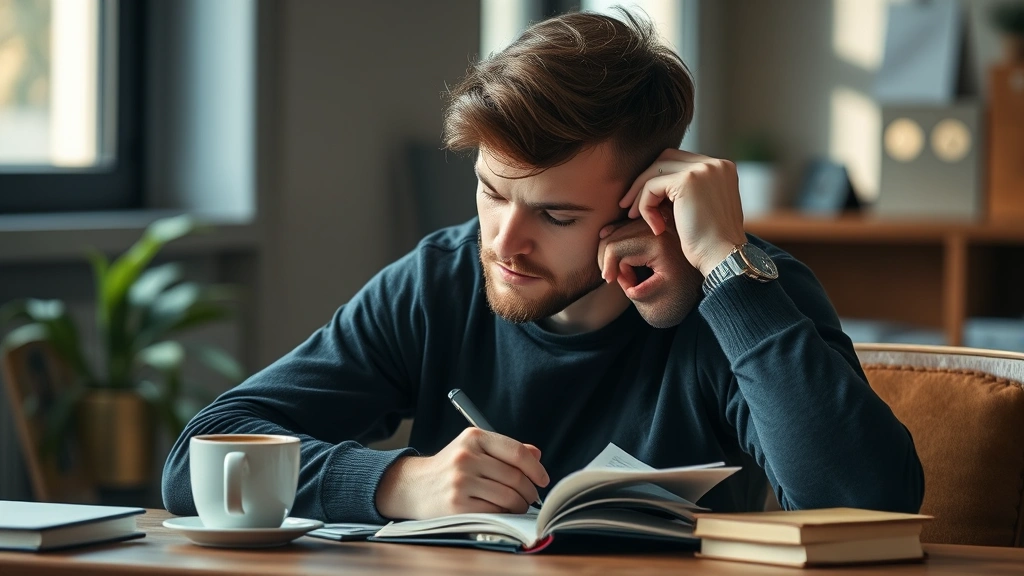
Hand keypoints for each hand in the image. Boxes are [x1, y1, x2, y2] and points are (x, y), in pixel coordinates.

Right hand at [375, 427, 548, 519]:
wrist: (413, 486)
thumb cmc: (450, 468)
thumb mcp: (473, 449)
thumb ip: (504, 450)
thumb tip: (536, 455)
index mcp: (473, 438)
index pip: (516, 452)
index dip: (535, 468)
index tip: (543, 479)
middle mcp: (466, 457)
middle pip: (515, 477)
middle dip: (529, 491)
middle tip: (531, 497)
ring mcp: (460, 481)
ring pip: (508, 496)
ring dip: (520, 505)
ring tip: (518, 506)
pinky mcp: (457, 505)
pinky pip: (494, 512)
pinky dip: (504, 515)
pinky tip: (502, 513)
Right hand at [597, 209, 702, 327]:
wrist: (709, 282)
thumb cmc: (685, 297)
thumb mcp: (658, 301)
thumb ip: (633, 290)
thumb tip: (620, 276)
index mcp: (657, 244)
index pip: (615, 248)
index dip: (609, 268)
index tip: (614, 284)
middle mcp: (658, 227)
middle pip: (614, 234)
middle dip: (607, 258)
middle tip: (612, 277)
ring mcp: (660, 222)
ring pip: (621, 226)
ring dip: (612, 247)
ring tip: (616, 268)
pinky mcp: (663, 222)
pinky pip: (632, 224)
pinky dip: (620, 236)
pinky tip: (619, 252)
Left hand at [618, 149, 746, 276]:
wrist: (724, 258)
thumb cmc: (712, 244)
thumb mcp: (704, 208)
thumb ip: (690, 192)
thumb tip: (658, 186)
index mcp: (722, 168)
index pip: (680, 161)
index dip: (658, 178)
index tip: (644, 201)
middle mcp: (715, 164)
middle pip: (666, 159)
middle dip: (644, 180)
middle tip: (629, 205)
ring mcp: (702, 170)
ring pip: (656, 170)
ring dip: (640, 194)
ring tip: (634, 216)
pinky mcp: (687, 181)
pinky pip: (651, 186)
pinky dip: (646, 206)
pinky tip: (655, 227)